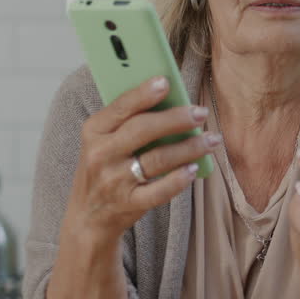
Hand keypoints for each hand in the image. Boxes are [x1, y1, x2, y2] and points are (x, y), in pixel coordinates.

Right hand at [63, 76, 217, 243]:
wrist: (88, 217)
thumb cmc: (103, 169)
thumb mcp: (103, 142)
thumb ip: (127, 122)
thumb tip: (170, 100)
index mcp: (94, 131)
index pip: (121, 107)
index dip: (144, 94)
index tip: (166, 81)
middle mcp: (101, 154)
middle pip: (142, 130)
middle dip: (176, 119)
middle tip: (201, 113)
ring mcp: (114, 181)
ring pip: (157, 159)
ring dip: (189, 147)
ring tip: (212, 139)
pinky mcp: (128, 204)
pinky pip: (159, 191)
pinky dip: (179, 180)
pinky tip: (195, 169)